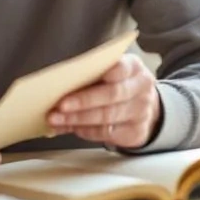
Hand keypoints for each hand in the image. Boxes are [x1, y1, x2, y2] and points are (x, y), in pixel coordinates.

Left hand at [47, 54, 161, 148]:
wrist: (143, 108)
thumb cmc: (118, 85)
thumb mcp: (111, 73)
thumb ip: (91, 74)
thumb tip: (56, 82)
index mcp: (133, 67)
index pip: (122, 67)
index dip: (106, 71)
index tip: (84, 73)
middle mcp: (140, 88)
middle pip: (112, 94)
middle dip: (84, 100)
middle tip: (61, 105)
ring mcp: (141, 112)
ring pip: (107, 116)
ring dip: (78, 119)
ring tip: (57, 119)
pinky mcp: (136, 132)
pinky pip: (107, 133)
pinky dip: (86, 131)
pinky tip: (71, 127)